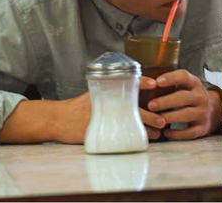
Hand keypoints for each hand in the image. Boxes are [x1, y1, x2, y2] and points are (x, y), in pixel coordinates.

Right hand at [53, 76, 168, 143]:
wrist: (59, 119)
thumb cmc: (79, 106)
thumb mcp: (95, 92)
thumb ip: (111, 90)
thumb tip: (135, 88)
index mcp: (106, 90)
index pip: (127, 81)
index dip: (142, 81)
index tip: (155, 83)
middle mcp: (106, 102)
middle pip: (134, 106)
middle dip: (151, 114)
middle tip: (163, 119)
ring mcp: (102, 116)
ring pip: (131, 122)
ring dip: (147, 127)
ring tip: (158, 132)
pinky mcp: (99, 131)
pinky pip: (121, 134)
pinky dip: (134, 137)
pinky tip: (143, 140)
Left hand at [146, 70, 221, 140]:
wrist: (213, 110)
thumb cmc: (189, 96)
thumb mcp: (185, 85)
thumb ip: (170, 84)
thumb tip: (145, 83)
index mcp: (194, 83)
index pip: (184, 77)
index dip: (171, 78)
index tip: (157, 81)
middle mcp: (200, 96)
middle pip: (183, 97)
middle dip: (165, 101)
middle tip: (150, 105)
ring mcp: (203, 112)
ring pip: (186, 114)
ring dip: (170, 117)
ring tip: (156, 119)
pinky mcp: (203, 127)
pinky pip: (190, 132)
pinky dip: (177, 134)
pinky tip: (166, 133)